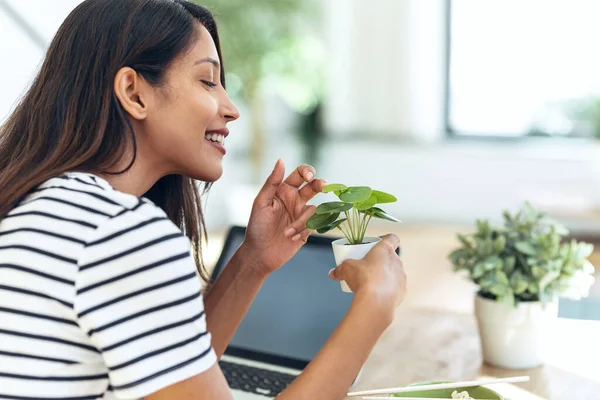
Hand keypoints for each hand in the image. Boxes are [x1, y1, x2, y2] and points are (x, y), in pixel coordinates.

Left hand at [240, 159, 325, 276]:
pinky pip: (314, 224)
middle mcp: (295, 200)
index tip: (309, 177)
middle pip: (314, 186)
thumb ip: (272, 182)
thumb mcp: (261, 202)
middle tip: (324, 186)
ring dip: (301, 221)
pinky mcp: (307, 228)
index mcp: (283, 190)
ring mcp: (302, 214)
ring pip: (314, 209)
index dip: (308, 171)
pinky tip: (291, 238)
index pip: (300, 174)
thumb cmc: (257, 227)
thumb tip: (281, 160)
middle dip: (320, 184)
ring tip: (286, 232)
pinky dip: (303, 231)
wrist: (260, 254)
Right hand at [329, 234, 406, 310]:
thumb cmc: (363, 279)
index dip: (386, 239)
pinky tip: (378, 294)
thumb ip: (340, 269)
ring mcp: (401, 276)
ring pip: (394, 272)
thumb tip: (333, 273)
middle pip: (390, 256)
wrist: (376, 301)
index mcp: (385, 250)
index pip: (392, 238)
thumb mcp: (346, 269)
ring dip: (385, 275)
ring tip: (372, 282)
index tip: (377, 244)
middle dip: (380, 260)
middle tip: (368, 266)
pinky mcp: (402, 290)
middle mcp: (396, 261)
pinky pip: (395, 287)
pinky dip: (388, 289)